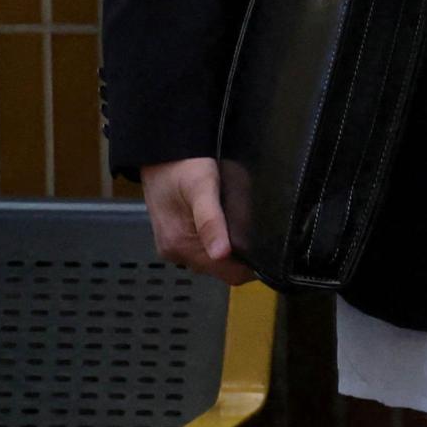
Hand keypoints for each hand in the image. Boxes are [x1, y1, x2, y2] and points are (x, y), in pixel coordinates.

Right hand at [138, 156, 253, 284]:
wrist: (160, 151)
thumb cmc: (183, 166)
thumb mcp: (202, 188)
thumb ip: (211, 220)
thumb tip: (222, 253)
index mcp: (181, 246)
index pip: (229, 274)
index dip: (250, 265)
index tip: (266, 245)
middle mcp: (175, 253)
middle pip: (222, 268)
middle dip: (240, 252)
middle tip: (251, 225)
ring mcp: (173, 247)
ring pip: (214, 259)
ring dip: (229, 246)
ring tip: (237, 220)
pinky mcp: (174, 238)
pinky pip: (203, 248)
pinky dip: (217, 239)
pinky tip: (221, 220)